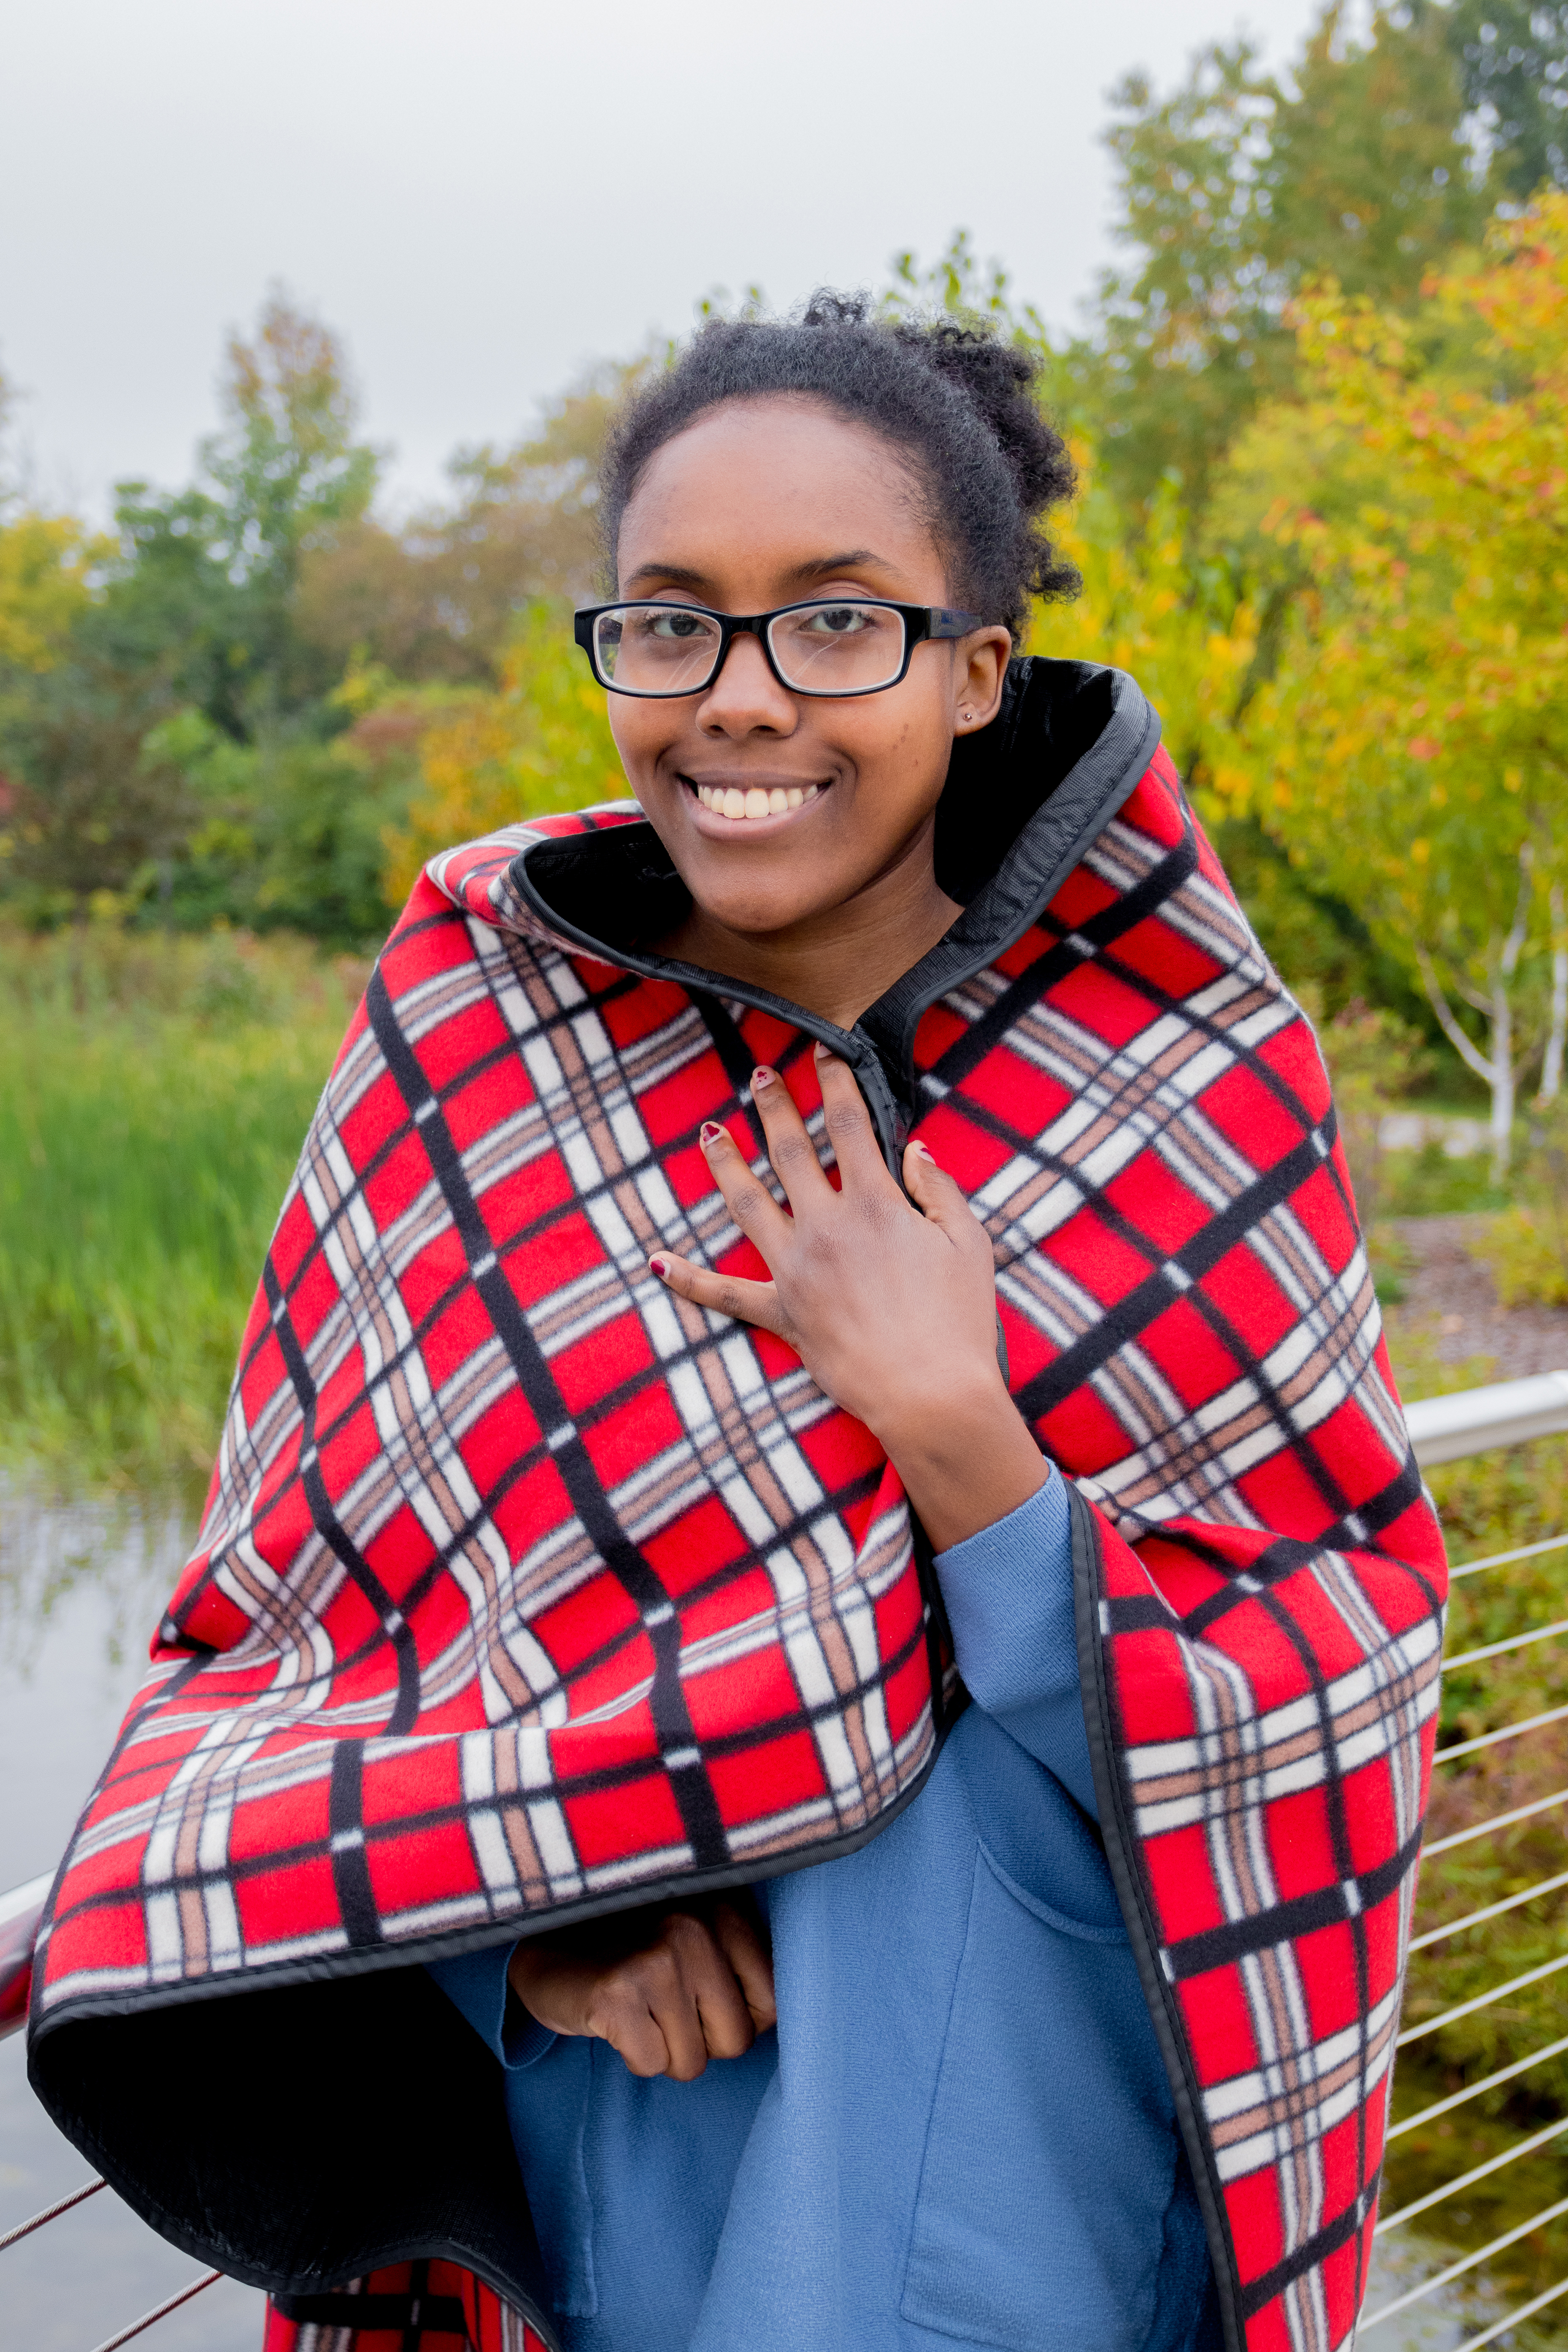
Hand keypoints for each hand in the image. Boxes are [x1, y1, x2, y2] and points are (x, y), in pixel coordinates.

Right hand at [507, 1898, 776, 2080]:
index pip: (772, 2003)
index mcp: (725, 1909)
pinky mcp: (618, 1993)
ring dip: (663, 2049)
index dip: (737, 2020)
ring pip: (692, 2061)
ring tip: (639, 2009)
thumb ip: (741, 1968)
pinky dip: (632, 2054)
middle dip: (699, 2041)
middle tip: (664, 2007)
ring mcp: (657, 1958)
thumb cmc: (637, 1953)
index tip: (702, 2000)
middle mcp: (696, 1926)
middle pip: (735, 2040)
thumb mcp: (698, 1941)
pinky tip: (615, 2018)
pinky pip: (651, 2064)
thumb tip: (790, 2021)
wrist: (548, 1947)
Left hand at [649, 1048, 1047, 1551]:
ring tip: (708, 1133)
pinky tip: (657, 1261)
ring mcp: (795, 1269)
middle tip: (759, 1074)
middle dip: (773, 1106)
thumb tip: (917, 1151)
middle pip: (789, 1151)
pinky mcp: (781, 1314)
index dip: (835, 1080)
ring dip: (725, 1164)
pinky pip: (724, 1293)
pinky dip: (688, 1278)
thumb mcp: (969, 1244)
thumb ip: (940, 1191)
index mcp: (875, 1204)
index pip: (850, 1124)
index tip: (825, 1049)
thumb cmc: (959, 1321)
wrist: (931, 1395)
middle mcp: (826, 1227)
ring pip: (747, 1204)